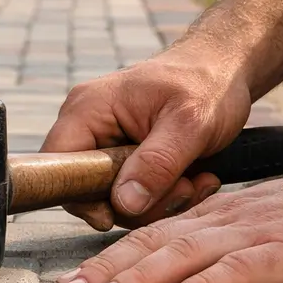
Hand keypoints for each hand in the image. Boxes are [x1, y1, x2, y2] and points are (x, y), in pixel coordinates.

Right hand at [41, 46, 253, 229]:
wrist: (225, 69)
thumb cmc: (207, 83)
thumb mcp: (189, 123)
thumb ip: (156, 164)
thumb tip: (123, 204)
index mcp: (87, 109)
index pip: (58, 166)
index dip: (80, 197)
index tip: (118, 214)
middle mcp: (88, 126)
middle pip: (87, 190)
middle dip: (138, 203)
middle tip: (183, 189)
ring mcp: (105, 142)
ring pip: (114, 197)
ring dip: (158, 201)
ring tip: (195, 181)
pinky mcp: (124, 157)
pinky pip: (132, 192)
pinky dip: (163, 196)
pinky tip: (193, 179)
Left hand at [53, 156, 282, 282]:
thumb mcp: (262, 229)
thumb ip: (221, 247)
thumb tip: (178, 276)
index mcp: (216, 218)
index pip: (148, 238)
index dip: (105, 263)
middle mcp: (225, 223)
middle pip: (151, 247)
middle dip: (102, 275)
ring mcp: (256, 237)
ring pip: (182, 259)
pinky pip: (236, 273)